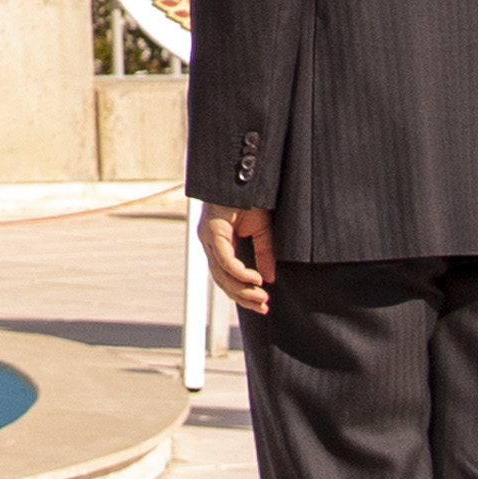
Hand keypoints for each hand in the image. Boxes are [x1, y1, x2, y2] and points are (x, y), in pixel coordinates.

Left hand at [199, 204, 276, 319]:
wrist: (245, 171)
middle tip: (263, 307)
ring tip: (261, 297)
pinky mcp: (212, 228)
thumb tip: (269, 280)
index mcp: (219, 243)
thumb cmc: (252, 197)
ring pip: (220, 272)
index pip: (226, 277)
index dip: (243, 293)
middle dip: (243, 296)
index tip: (262, 306)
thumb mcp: (262, 231)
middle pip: (221, 280)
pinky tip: (255, 278)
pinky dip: (239, 271)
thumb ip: (263, 254)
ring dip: (242, 288)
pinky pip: (224, 257)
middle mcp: (210, 241)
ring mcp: (208, 236)